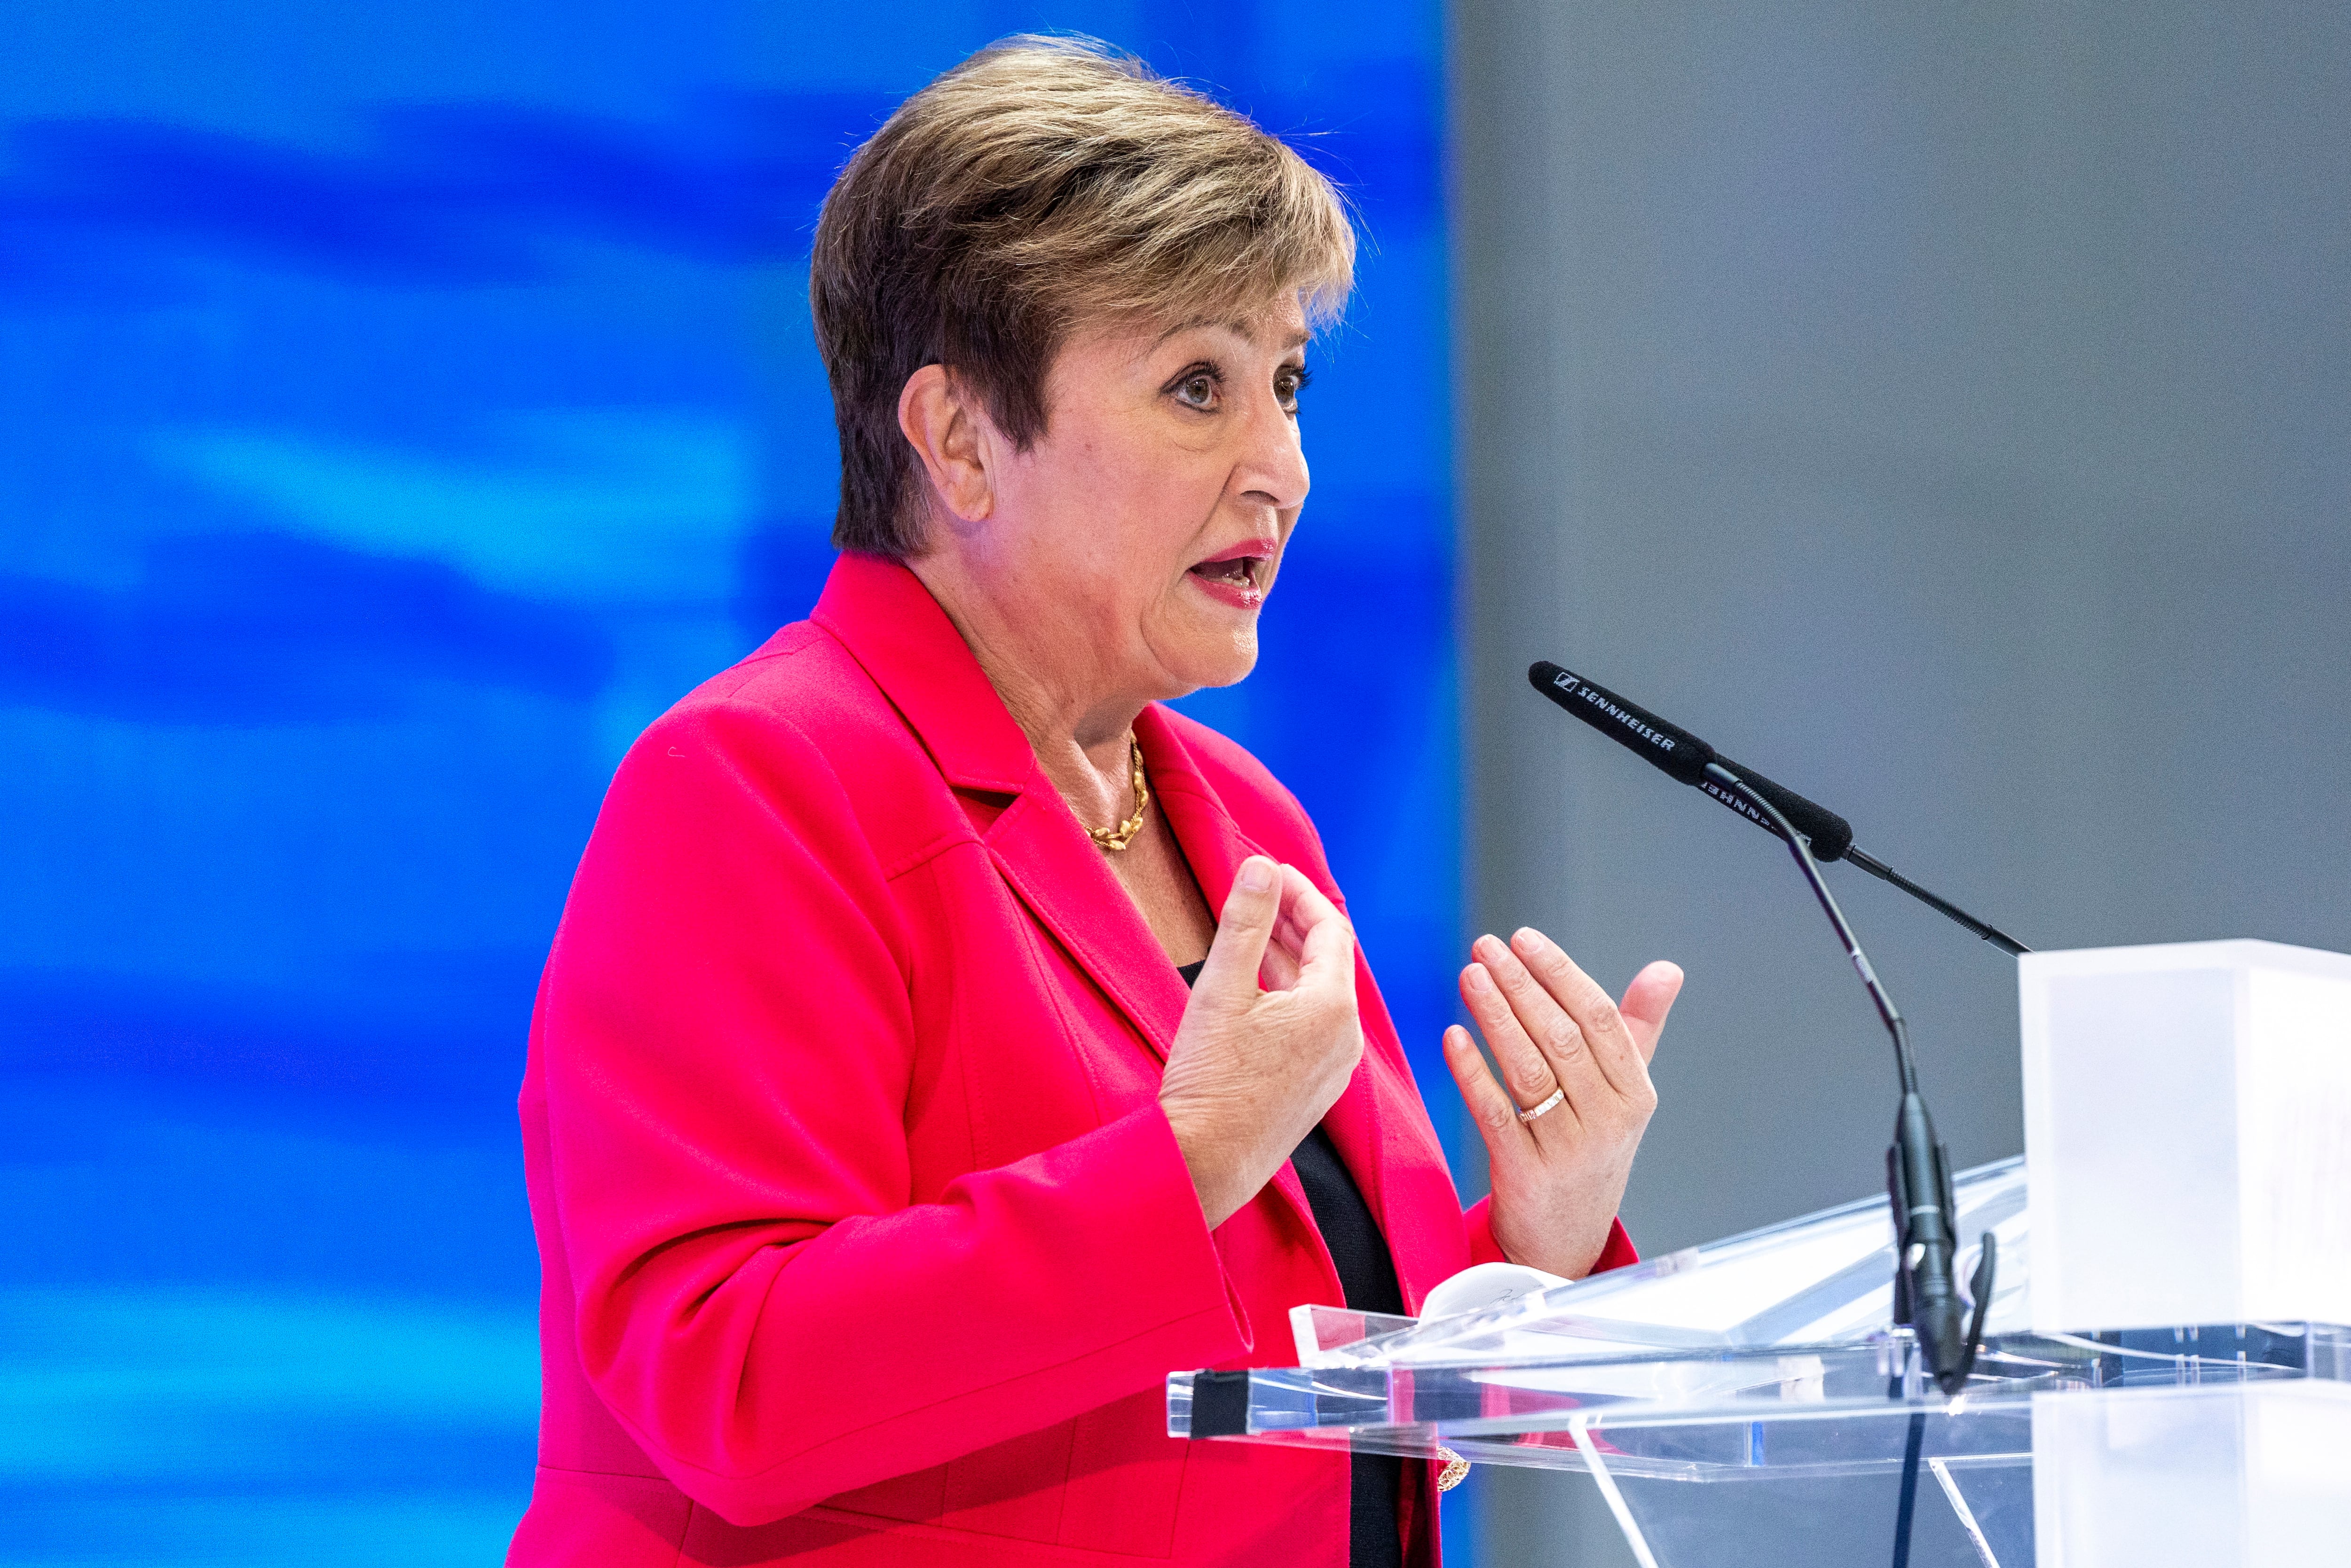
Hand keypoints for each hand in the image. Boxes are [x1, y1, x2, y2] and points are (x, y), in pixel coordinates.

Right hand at [1159, 856, 1364, 1227]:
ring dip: (1291, 959)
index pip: (1330, 929)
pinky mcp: (1316, 1090)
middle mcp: (1347, 1038)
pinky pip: (1316, 1027)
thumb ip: (1246, 922)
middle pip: (1330, 961)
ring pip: (1322, 995)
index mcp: (1332, 1007)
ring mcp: (1335, 1068)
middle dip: (1295, 922)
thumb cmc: (1209, 1079)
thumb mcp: (1222, 988)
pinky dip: (1292, 996)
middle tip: (1260, 894)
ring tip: (1256, 933)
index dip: (1299, 894)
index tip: (1268, 874)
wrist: (1204, 1163)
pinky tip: (1258, 990)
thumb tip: (1262, 867)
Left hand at [1442, 929, 1681, 1277]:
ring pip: (1528, 1070)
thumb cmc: (1592, 1151)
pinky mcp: (1526, 1174)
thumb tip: (1667, 969)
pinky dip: (1472, 1071)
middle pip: (1561, 1038)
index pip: (1599, 1020)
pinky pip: (1495, 1112)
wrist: (1567, 1241)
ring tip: (1470, 976)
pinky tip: (1453, 1036)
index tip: (1524, 938)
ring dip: (1495, 1016)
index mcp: (1635, 1095)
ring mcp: (1568, 1150)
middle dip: (1521, 986)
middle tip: (1486, 946)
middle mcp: (1608, 1122)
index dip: (1560, 974)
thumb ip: (1638, 1029)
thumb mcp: (1623, 1095)